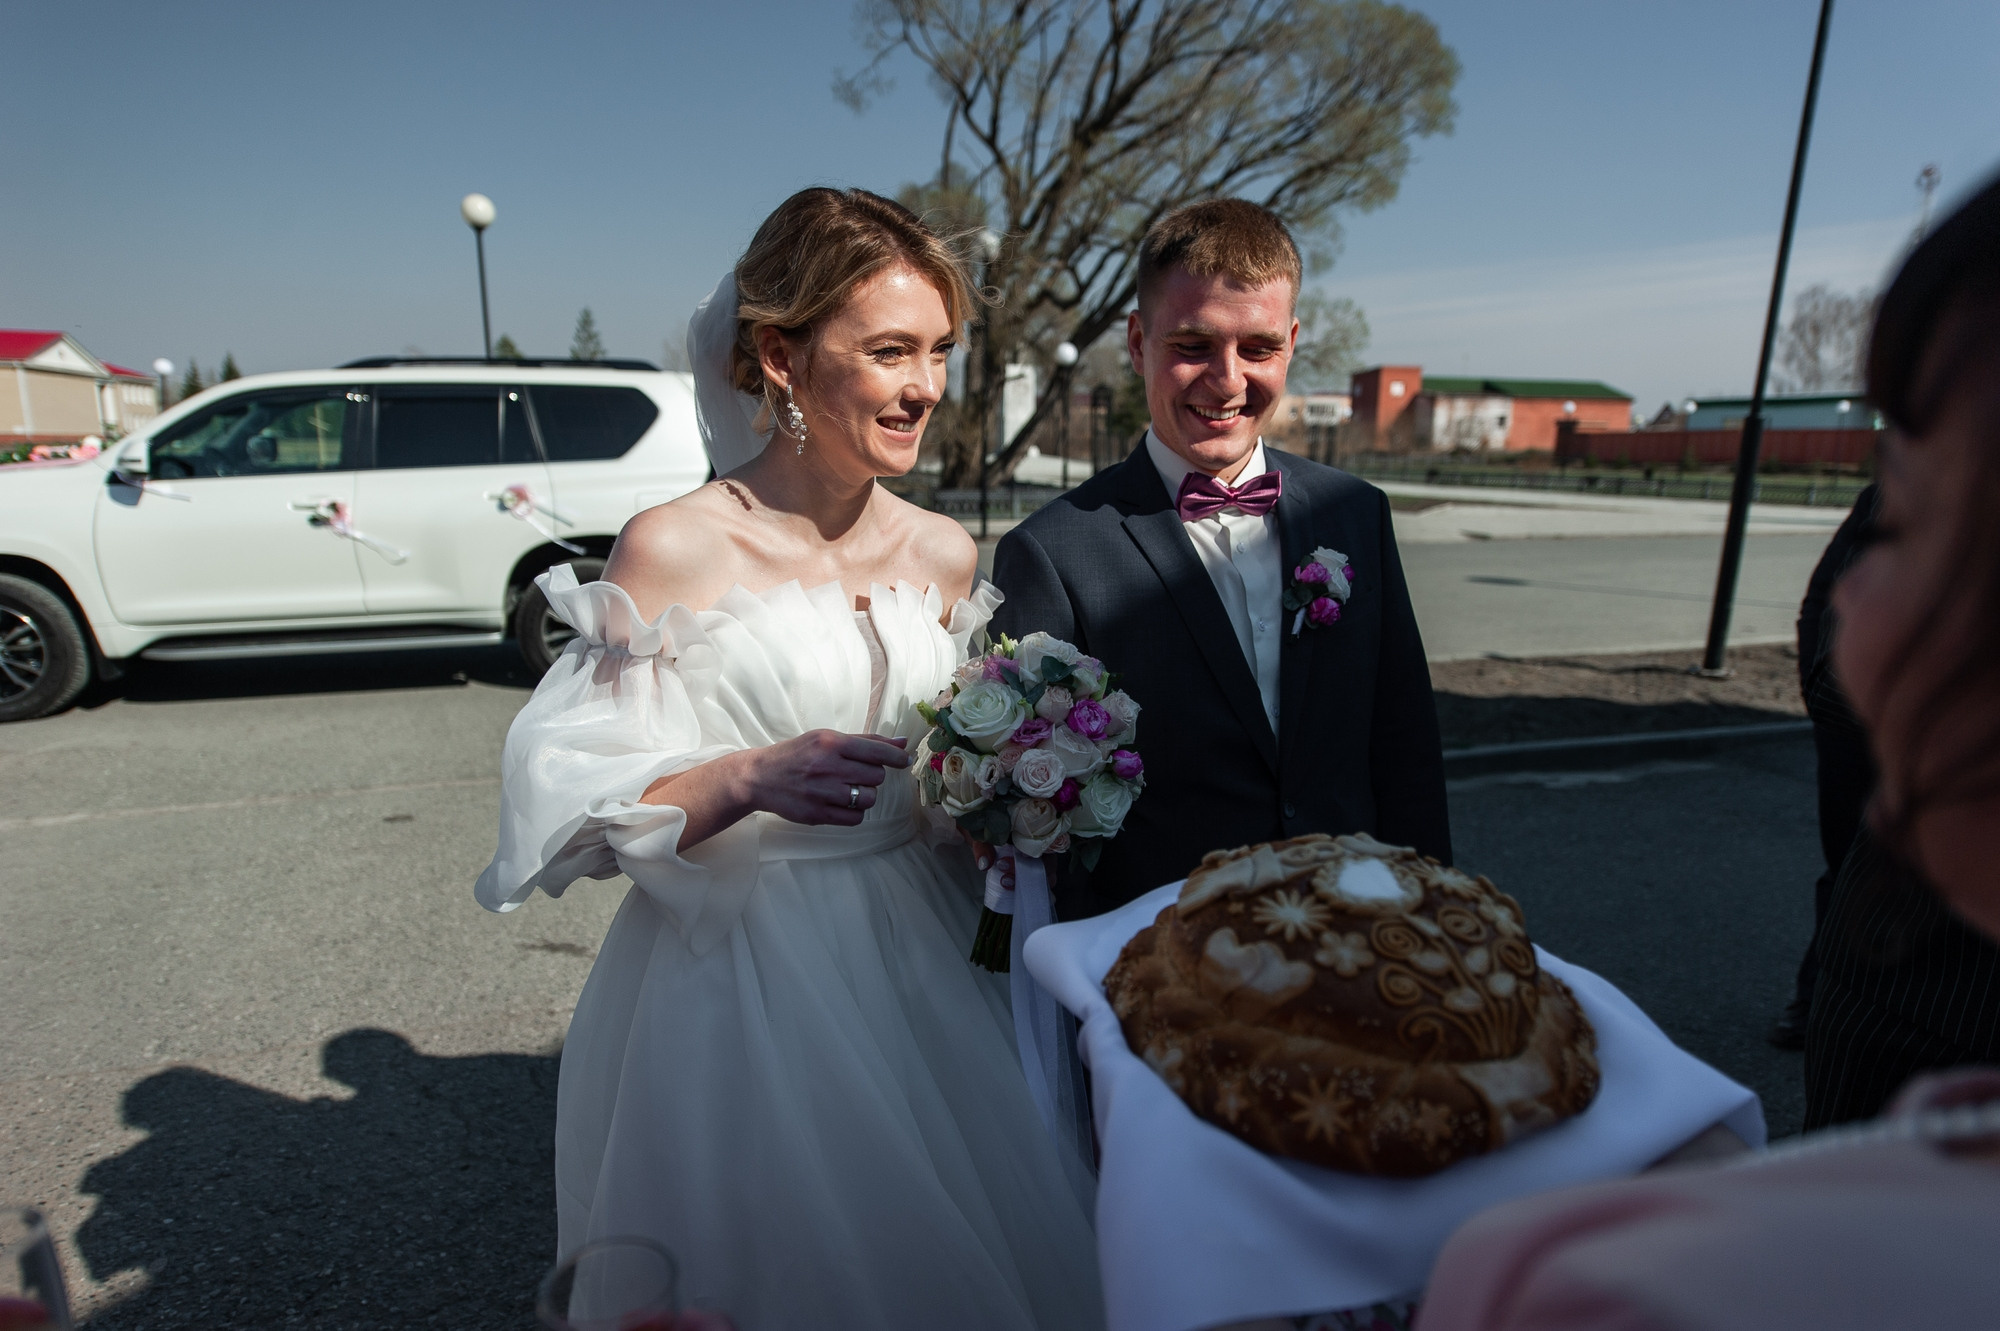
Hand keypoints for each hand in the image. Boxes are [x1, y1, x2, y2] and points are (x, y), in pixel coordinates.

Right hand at [737, 730, 909, 826]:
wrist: (759, 777)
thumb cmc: (797, 755)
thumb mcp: (826, 739)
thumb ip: (865, 741)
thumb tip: (903, 743)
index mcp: (830, 743)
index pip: (876, 751)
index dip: (896, 758)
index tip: (904, 761)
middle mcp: (827, 766)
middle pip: (876, 776)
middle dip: (872, 776)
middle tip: (856, 774)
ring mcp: (821, 793)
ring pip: (868, 798)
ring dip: (865, 795)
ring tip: (848, 789)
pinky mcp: (817, 814)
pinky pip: (855, 818)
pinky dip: (854, 811)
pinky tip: (841, 803)